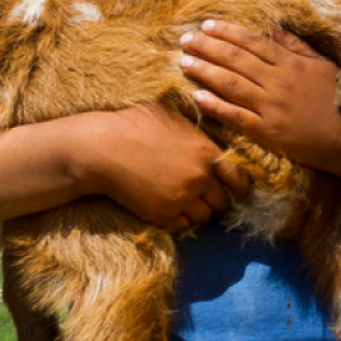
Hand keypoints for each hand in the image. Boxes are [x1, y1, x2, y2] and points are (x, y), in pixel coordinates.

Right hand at [83, 104, 249, 231]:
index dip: (238, 186)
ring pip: (204, 216)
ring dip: (198, 212)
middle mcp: (199, 178)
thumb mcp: (171, 114)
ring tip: (187, 203)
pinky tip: (170, 208)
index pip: (238, 178)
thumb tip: (211, 118)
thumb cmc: (133, 125)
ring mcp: (181, 198)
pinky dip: (180, 220)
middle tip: (207, 198)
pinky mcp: (162, 214)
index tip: (235, 190)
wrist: (101, 148)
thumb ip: (196, 125)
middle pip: (222, 201)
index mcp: (206, 152)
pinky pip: (183, 225)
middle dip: (216, 201)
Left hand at [180, 20, 340, 172]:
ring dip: (205, 71)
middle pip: (236, 60)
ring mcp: (272, 108)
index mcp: (291, 64)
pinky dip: (216, 106)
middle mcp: (279, 82)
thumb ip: (297, 47)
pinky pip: (237, 117)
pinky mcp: (269, 132)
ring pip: (231, 84)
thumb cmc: (339, 101)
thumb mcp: (322, 66)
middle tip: (185, 39)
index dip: (228, 32)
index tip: (207, 25)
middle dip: (208, 47)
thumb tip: (273, 29)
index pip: (254, 42)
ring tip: (183, 61)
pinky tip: (197, 96)